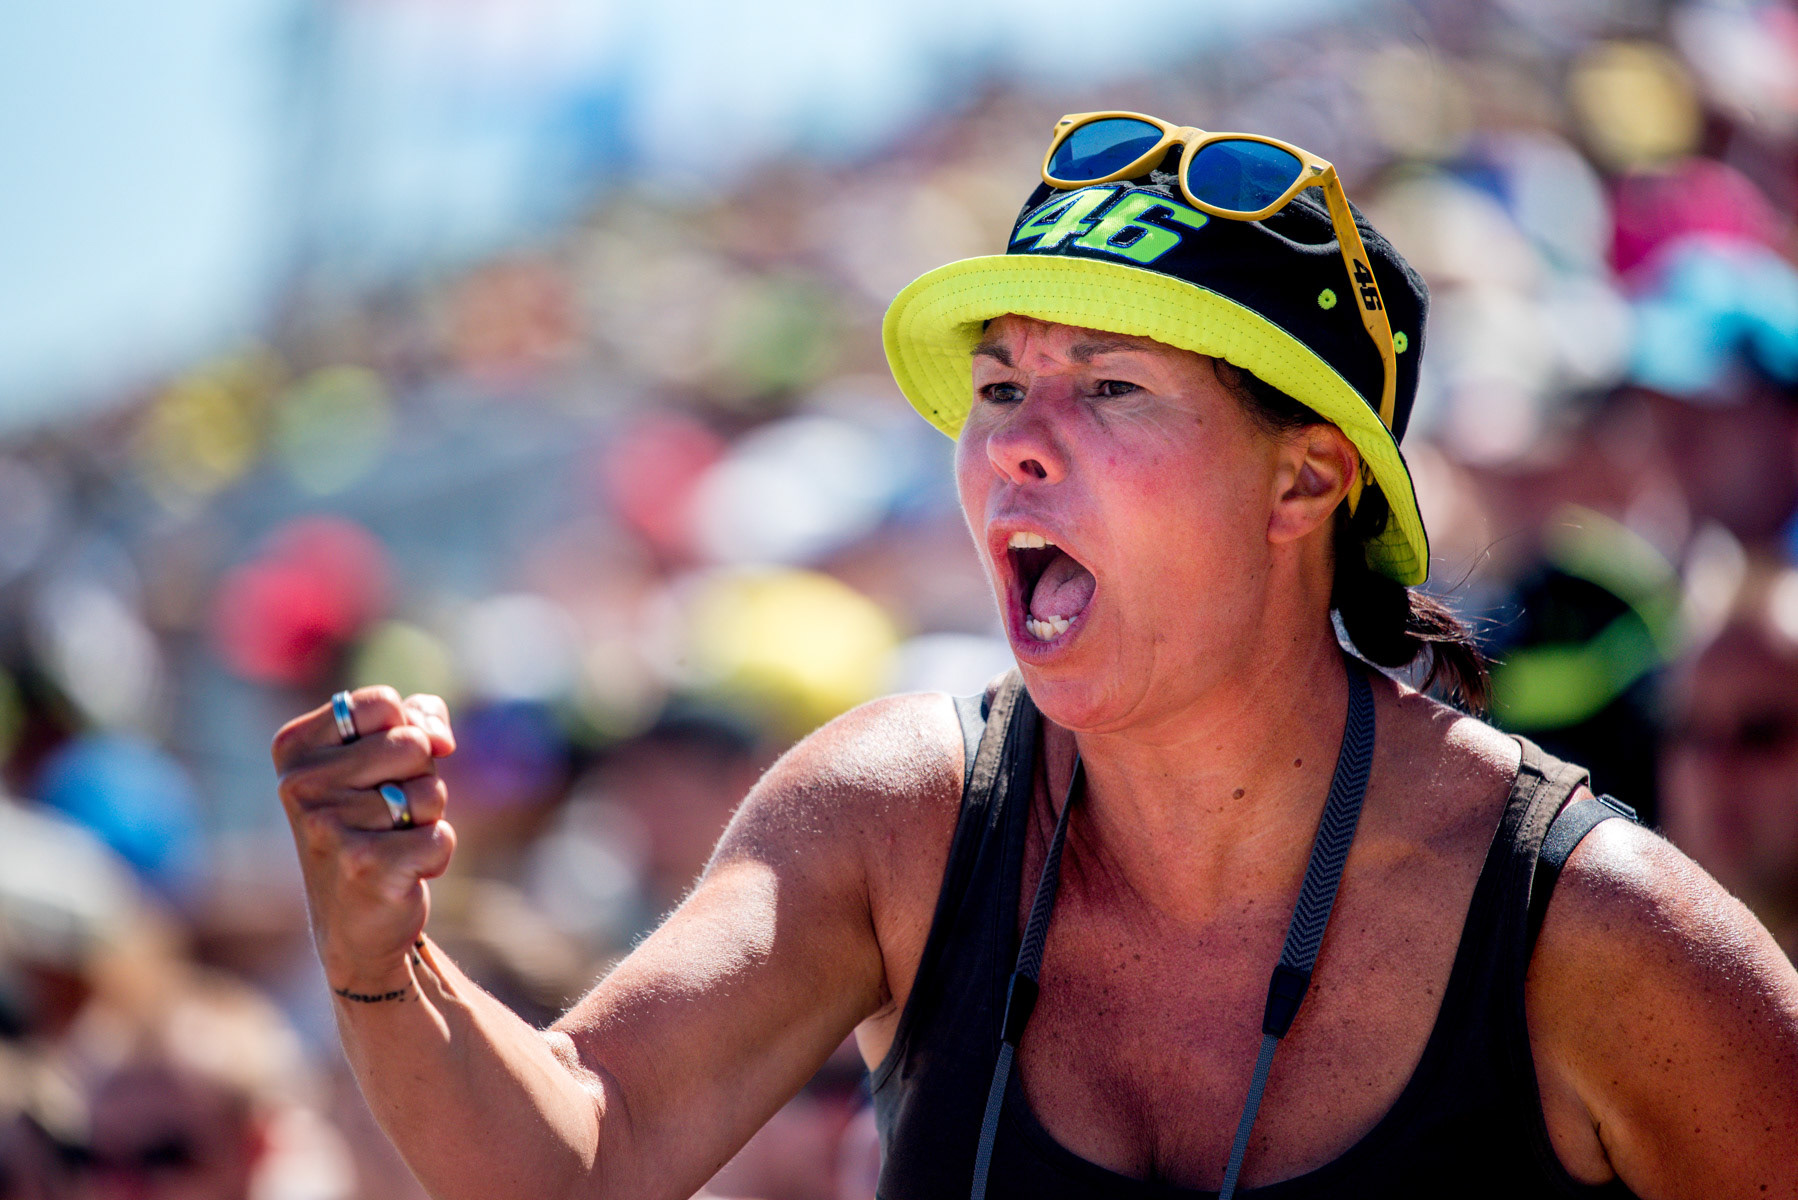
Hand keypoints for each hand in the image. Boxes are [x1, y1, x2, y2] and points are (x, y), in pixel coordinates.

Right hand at [272, 686, 458, 993]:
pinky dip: (437, 854)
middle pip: (413, 744)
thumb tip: (440, 739)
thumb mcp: (385, 761)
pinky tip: (403, 873)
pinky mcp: (363, 865)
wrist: (356, 922)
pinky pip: (441, 836)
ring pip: (431, 792)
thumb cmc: (374, 825)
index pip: (382, 704)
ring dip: (427, 819)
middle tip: (388, 816)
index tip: (381, 771)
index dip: (405, 732)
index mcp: (295, 748)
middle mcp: (300, 784)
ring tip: (392, 842)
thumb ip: (417, 720)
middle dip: (420, 779)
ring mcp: (327, 826)